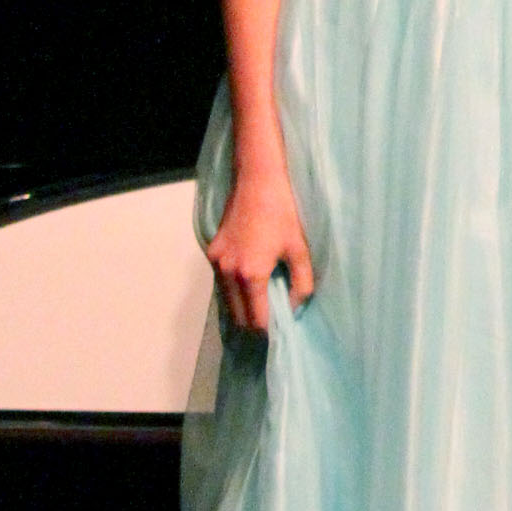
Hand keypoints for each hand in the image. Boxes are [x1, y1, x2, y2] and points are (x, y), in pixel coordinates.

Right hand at [206, 164, 315, 333]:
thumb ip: (301, 284)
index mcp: (250, 275)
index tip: (282, 330)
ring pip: (226, 301)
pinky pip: (220, 283)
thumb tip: (294, 307)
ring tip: (262, 305)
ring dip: (242, 308)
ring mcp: (215, 262)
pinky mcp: (211, 251)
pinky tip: (249, 286)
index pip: (257, 319)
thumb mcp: (300, 250)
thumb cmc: (284, 213)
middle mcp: (227, 273)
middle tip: (273, 321)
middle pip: (238, 316)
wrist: (257, 180)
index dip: (270, 329)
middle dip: (255, 323)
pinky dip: (233, 291)